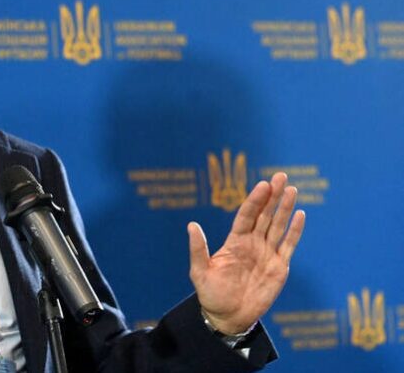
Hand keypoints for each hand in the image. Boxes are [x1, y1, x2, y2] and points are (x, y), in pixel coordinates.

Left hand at [188, 172, 304, 334]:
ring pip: (278, 226)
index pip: (247, 215)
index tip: (263, 184)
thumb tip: (191, 225)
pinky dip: (295, 231)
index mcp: (234, 241)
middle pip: (265, 215)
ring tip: (291, 189)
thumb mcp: (200, 271)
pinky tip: (300, 214)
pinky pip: (289, 245)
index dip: (255, 200)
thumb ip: (198, 249)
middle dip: (273, 196)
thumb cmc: (211, 294)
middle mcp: (252, 244)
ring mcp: (267, 254)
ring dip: (285, 208)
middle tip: (281, 176)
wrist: (228, 316)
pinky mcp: (279, 267)